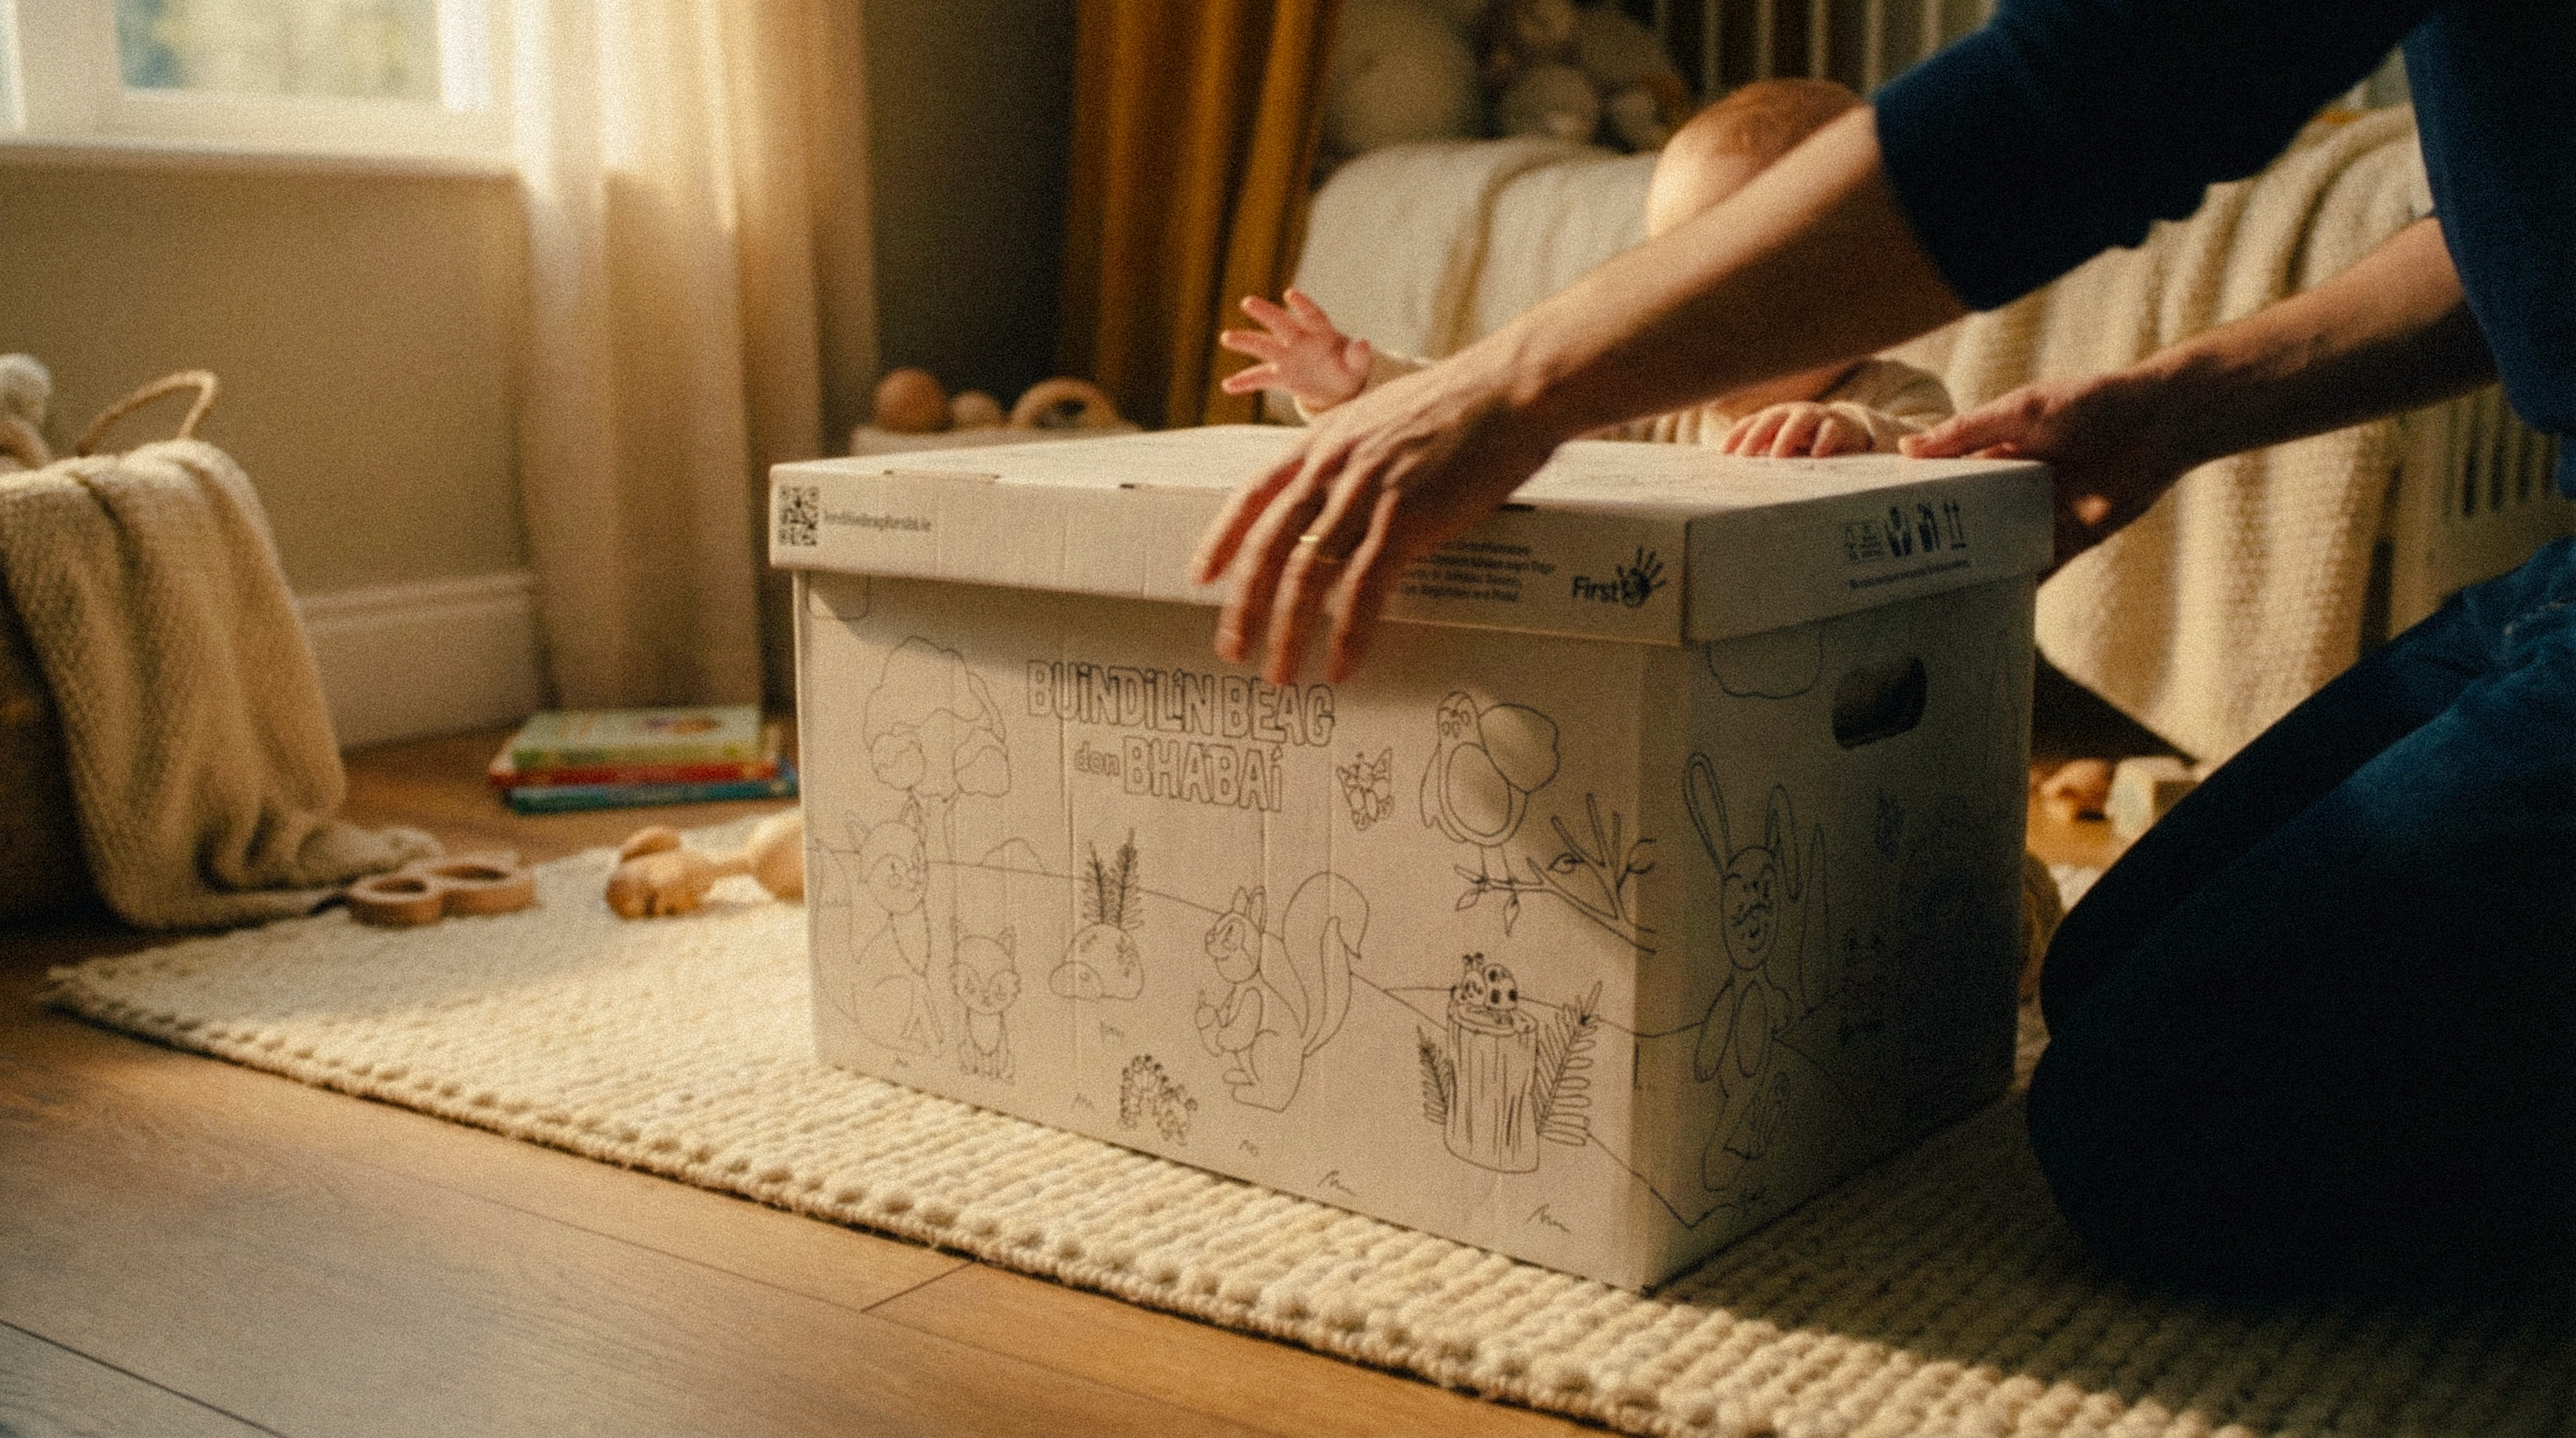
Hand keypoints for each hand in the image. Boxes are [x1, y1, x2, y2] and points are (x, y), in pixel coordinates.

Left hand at [1191, 356, 1558, 684]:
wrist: (1511, 389)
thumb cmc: (1460, 404)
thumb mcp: (1382, 417)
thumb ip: (1353, 455)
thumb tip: (1342, 493)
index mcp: (1324, 440)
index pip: (1254, 494)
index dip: (1223, 538)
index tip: (1202, 576)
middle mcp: (1333, 466)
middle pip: (1270, 546)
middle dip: (1244, 606)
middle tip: (1233, 649)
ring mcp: (1367, 492)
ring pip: (1307, 574)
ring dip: (1289, 632)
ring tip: (1282, 673)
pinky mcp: (1407, 517)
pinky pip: (1364, 587)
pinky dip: (1349, 633)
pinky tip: (1341, 663)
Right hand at [1217, 290, 1373, 414]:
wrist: (1338, 384)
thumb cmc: (1349, 366)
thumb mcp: (1358, 362)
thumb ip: (1359, 354)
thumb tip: (1364, 343)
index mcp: (1320, 332)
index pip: (1312, 315)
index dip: (1303, 305)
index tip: (1290, 294)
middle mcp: (1299, 339)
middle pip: (1280, 324)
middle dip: (1265, 313)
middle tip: (1247, 302)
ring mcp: (1287, 357)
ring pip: (1264, 346)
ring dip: (1246, 341)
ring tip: (1226, 337)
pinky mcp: (1281, 376)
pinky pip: (1260, 378)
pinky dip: (1244, 382)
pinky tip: (1227, 386)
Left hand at [1717, 401, 1870, 456]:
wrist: (1846, 430)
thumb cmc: (1806, 441)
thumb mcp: (1782, 446)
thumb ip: (1764, 454)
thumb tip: (1739, 474)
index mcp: (1773, 418)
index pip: (1749, 423)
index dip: (1735, 436)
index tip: (1723, 454)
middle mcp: (1791, 413)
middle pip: (1770, 420)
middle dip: (1755, 437)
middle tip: (1744, 457)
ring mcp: (1815, 416)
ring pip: (1799, 421)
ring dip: (1786, 438)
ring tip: (1776, 457)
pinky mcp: (1837, 425)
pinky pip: (1829, 431)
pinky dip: (1823, 441)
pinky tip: (1816, 456)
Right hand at [1902, 368, 2189, 565]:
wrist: (2161, 425)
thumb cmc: (2092, 403)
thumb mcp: (2022, 411)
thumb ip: (1967, 432)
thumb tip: (1906, 449)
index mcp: (1996, 450)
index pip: (1946, 476)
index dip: (1915, 494)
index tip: (1877, 516)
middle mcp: (2013, 485)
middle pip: (1967, 517)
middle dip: (1936, 538)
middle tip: (1891, 565)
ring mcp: (2040, 513)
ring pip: (1997, 547)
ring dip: (1970, 567)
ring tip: (1927, 593)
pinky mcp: (2070, 539)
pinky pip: (2038, 569)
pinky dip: (2017, 588)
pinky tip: (1988, 609)